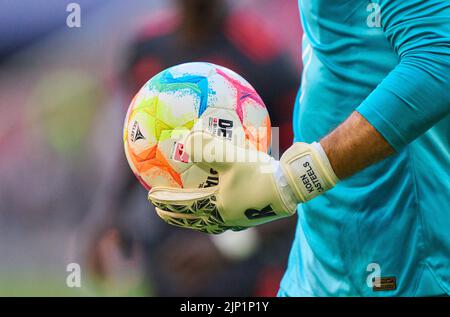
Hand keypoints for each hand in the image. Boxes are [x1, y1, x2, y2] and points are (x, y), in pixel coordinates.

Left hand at [148, 131, 337, 233]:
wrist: (292, 186)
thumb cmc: (261, 173)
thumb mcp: (231, 157)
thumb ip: (206, 148)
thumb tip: (183, 139)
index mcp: (217, 208)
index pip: (184, 207)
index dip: (166, 202)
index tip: (151, 198)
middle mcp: (226, 218)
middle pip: (194, 220)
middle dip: (177, 216)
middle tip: (162, 212)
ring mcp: (240, 219)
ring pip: (210, 222)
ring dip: (195, 218)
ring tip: (189, 212)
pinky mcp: (252, 216)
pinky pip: (226, 216)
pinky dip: (215, 212)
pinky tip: (221, 201)